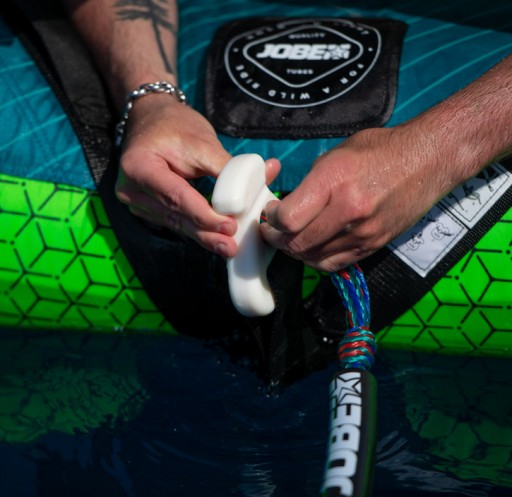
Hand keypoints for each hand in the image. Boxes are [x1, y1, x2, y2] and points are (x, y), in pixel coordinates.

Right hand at [115, 94, 279, 257]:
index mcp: (139, 166)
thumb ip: (230, 165)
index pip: (175, 196)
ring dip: (203, 236)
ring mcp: (137, 202)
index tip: (229, 225)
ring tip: (228, 246)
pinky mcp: (147, 209)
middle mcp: (132, 189)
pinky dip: (196, 229)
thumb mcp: (202, 142)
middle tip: (231, 246)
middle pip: (175, 216)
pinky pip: (175, 222)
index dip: (203, 214)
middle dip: (206, 234)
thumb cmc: (175, 126)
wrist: (151, 120)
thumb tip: (270, 171)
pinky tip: (215, 238)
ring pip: (176, 223)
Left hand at [260, 125, 454, 271]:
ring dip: (295, 251)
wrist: (429, 160)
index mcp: (334, 180)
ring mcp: (363, 232)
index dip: (273, 220)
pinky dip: (316, 259)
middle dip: (277, 239)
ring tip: (291, 238)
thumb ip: (311, 184)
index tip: (271, 213)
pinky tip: (312, 247)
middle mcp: (348, 210)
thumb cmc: (381, 150)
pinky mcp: (373, 245)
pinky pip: (334, 264)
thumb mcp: (337, 154)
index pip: (289, 218)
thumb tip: (289, 206)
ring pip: (313, 257)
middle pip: (297, 243)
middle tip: (273, 230)